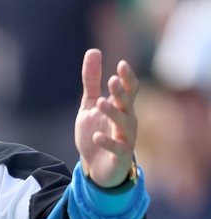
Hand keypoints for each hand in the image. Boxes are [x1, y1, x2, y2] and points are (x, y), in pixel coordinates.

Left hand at [75, 49, 138, 187]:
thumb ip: (91, 81)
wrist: (97, 167)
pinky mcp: (120, 157)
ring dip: (113, 113)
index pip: (128, 91)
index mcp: (122, 109)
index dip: (127, 78)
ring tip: (100, 103)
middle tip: (112, 80)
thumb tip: (94, 51)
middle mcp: (127, 122)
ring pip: (123, 125)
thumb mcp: (89, 105)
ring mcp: (126, 139)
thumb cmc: (97, 131)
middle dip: (121, 93)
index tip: (121, 64)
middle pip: (127, 105)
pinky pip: (117, 149)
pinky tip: (97, 136)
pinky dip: (108, 142)